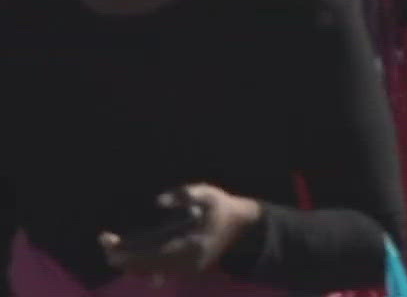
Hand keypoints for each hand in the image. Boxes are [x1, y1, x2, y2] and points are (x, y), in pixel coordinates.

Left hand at [101, 185, 261, 283]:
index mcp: (191, 247)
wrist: (242, 225)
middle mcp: (186, 264)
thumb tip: (159, 201)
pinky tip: (128, 259)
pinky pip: (158, 272)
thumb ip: (186, 194)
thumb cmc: (223, 207)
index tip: (109, 243)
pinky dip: (142, 266)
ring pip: (150, 272)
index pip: (151, 255)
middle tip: (105, 242)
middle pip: (146, 267)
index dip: (128, 252)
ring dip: (130, 262)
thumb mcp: (209, 194)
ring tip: (112, 248)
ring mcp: (187, 270)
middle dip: (123, 256)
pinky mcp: (186, 270)